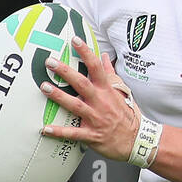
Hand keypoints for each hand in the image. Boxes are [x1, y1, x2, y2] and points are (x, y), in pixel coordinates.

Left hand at [38, 37, 140, 161]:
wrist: (136, 140)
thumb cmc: (128, 115)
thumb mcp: (122, 91)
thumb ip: (110, 73)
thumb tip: (103, 56)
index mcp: (107, 90)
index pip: (96, 68)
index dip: (86, 53)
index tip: (75, 40)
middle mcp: (101, 102)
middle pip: (82, 84)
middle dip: (66, 72)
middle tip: (50, 62)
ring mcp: (96, 118)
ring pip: (76, 105)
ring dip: (59, 96)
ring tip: (44, 87)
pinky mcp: (92, 135)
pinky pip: (73, 133)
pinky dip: (59, 131)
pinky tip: (45, 129)